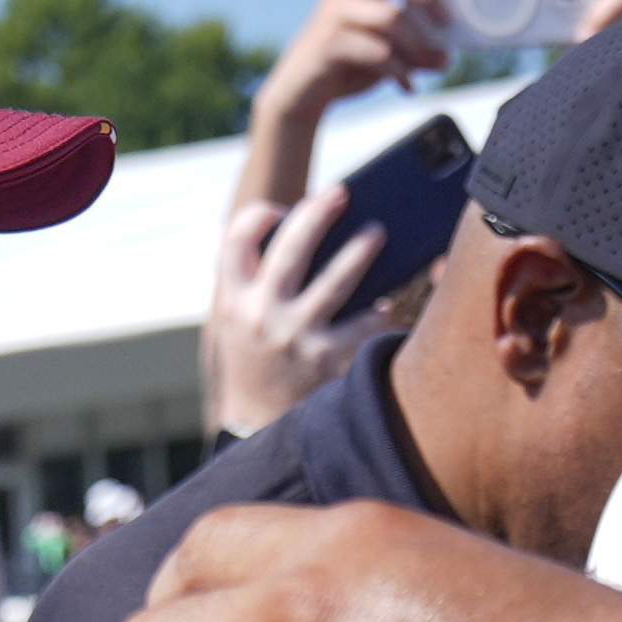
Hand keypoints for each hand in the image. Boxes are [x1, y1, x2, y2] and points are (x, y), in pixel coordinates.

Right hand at [202, 179, 399, 442]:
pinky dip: (379, 312)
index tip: (280, 209)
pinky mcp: (329, 359)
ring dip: (361, 250)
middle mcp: (262, 313)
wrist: (256, 428)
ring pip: (338, 277)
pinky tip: (387, 308)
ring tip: (377, 234)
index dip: (258, 216)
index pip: (235, 240)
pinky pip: (364, 323)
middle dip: (319, 212)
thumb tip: (299, 235)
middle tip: (341, 194)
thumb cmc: (253, 364)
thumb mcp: (236, 323)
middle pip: (292, 245)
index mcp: (234, 300)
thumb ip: (254, 283)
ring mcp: (297, 336)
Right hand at [259, 0, 455, 120]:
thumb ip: (413, 45)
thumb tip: (447, 56)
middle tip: (446, 22)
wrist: (300, 96)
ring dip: (420, 44)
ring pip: (391, 16)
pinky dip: (400, 69)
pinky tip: (406, 85)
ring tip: (435, 64)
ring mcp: (334, 15)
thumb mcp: (385, 50)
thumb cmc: (347, 67)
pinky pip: (378, 51)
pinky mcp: (327, 43)